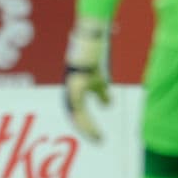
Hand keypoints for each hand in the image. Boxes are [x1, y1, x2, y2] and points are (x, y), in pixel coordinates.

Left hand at [63, 17, 109, 141]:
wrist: (90, 37)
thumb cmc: (93, 55)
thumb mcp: (100, 79)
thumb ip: (101, 94)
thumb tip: (107, 107)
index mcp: (73, 90)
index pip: (76, 111)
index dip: (85, 124)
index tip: (96, 136)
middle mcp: (69, 89)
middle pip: (74, 115)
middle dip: (86, 129)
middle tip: (99, 140)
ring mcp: (71, 86)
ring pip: (75, 114)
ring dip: (88, 128)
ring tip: (99, 138)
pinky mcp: (75, 84)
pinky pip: (79, 108)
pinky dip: (88, 120)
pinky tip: (97, 123)